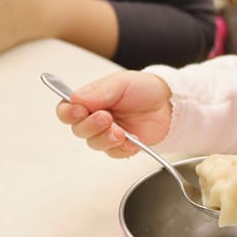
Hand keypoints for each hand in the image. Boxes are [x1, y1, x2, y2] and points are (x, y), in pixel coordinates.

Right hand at [55, 71, 172, 157]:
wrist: (169, 103)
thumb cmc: (144, 89)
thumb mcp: (122, 82)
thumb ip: (99, 91)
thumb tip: (75, 98)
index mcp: (90, 100)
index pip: (67, 110)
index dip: (68, 113)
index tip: (78, 111)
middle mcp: (95, 118)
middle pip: (78, 129)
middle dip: (90, 126)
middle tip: (106, 118)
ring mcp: (107, 133)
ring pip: (94, 143)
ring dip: (105, 138)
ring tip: (121, 131)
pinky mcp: (122, 146)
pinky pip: (114, 153)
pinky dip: (123, 147)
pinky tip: (133, 139)